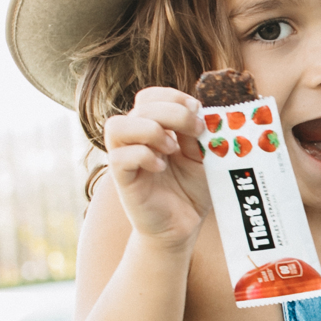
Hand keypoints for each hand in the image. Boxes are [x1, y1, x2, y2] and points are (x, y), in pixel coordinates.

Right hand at [103, 88, 209, 250]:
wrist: (182, 224)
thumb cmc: (192, 188)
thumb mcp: (203, 156)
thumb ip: (197, 134)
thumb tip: (198, 111)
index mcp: (154, 126)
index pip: (150, 96)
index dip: (172, 96)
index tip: (197, 110)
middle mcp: (135, 138)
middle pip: (139, 106)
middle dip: (173, 112)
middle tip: (196, 129)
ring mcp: (125, 157)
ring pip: (117, 125)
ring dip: (151, 130)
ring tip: (172, 150)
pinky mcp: (122, 179)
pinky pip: (120, 157)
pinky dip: (143, 156)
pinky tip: (160, 167)